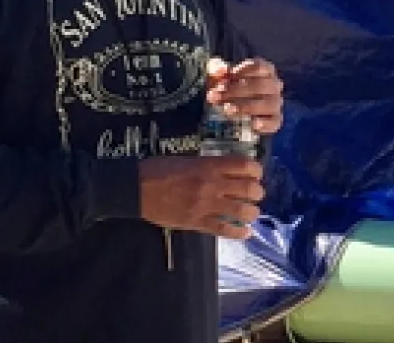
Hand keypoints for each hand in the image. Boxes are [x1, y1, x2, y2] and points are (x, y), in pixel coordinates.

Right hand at [137, 155, 263, 239]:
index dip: (256, 171)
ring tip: (252, 213)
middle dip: (257, 192)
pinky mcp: (197, 223)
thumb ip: (210, 165)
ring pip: (241, 211)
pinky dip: (239, 233)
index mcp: (209, 166)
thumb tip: (230, 171)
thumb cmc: (159, 169)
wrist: (136, 188)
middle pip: (249, 189)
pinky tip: (246, 233)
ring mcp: (205, 205)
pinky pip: (224, 230)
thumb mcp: (188, 160)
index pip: (245, 166)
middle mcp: (212, 185)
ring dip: (252, 212)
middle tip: (256, 194)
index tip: (256, 174)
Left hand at [207, 57, 283, 134]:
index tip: (224, 79)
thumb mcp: (221, 78)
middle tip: (218, 97)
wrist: (235, 112)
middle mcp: (274, 85)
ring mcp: (276, 103)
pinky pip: (274, 122)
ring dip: (246, 106)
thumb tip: (219, 71)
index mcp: (265, 70)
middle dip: (236, 91)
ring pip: (268, 103)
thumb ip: (218, 72)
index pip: (258, 66)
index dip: (240, 72)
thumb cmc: (230, 89)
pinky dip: (264, 123)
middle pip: (261, 85)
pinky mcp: (275, 121)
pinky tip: (252, 124)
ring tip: (227, 109)